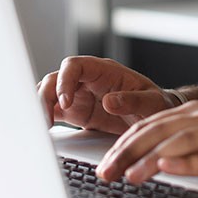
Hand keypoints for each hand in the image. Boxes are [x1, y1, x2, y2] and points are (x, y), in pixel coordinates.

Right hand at [37, 56, 176, 133]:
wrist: (154, 116)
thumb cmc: (156, 103)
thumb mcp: (152, 102)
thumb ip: (133, 100)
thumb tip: (109, 101)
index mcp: (104, 71)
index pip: (75, 65)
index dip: (65, 80)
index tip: (66, 101)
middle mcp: (87, 80)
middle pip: (55, 79)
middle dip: (45, 96)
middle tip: (45, 119)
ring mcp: (78, 95)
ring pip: (49, 94)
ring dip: (41, 108)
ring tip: (42, 128)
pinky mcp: (75, 112)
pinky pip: (53, 111)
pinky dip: (44, 119)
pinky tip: (43, 132)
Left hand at [95, 99, 197, 183]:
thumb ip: (191, 137)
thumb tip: (159, 154)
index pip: (151, 124)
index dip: (125, 143)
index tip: (105, 161)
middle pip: (157, 131)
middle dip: (126, 152)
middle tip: (105, 172)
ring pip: (177, 143)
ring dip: (149, 159)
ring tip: (128, 175)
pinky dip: (186, 163)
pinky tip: (168, 169)